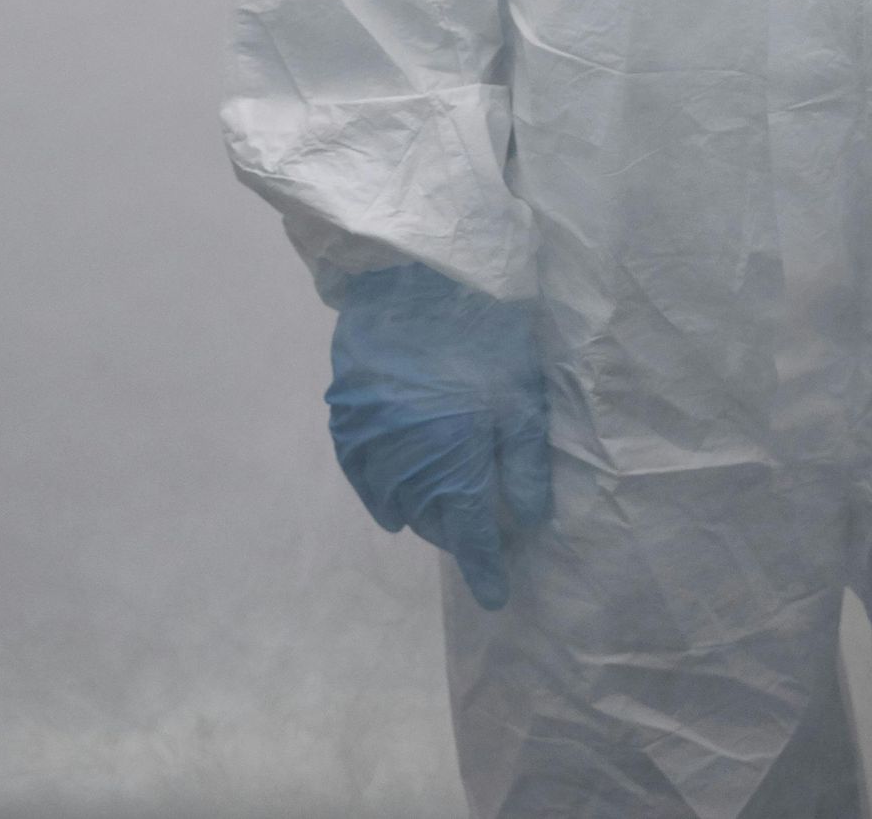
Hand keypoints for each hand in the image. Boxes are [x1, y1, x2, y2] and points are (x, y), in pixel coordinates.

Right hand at [325, 263, 551, 608]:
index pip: (470, 537)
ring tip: (439, 509)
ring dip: (418, 511)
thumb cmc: (486, 336)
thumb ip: (523, 467)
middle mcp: (405, 466)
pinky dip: (377, 489)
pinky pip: (360, 471)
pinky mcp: (347, 413)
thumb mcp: (522, 400)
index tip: (495, 597)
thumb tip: (525, 522)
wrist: (422, 274)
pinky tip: (391, 494)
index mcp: (454, 464)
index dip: (485, 569)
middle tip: (477, 528)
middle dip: (454, 531)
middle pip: (431, 520)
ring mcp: (369, 441)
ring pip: (393, 501)